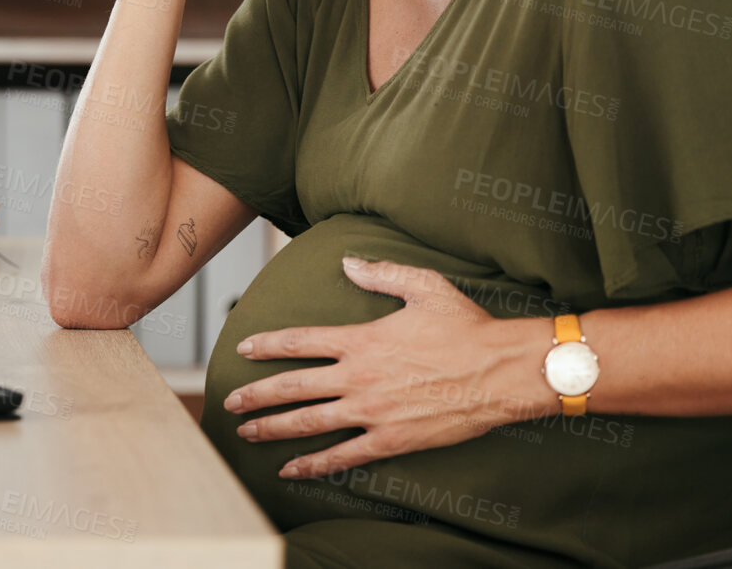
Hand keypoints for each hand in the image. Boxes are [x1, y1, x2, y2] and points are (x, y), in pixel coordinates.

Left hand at [222, 257, 556, 478]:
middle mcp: (358, 376)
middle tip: (230, 401)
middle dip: (256, 394)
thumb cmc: (466, 326)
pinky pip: (343, 456)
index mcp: (361, 339)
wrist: (501, 371)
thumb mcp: (424, 286)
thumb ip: (381, 273)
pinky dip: (314, 464)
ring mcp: (371, 411)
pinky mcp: (390, 439)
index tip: (243, 348)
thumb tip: (349, 262)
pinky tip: (291, 469)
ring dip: (273, 428)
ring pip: (309, 422)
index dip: (267, 345)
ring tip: (246, 433)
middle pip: (293, 386)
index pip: (300, 341)